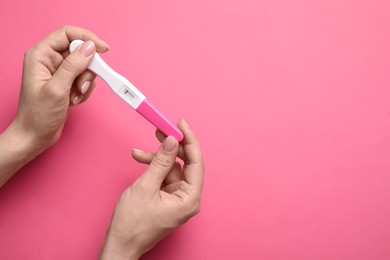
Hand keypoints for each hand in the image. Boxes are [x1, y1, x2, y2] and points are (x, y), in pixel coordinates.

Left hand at [11, 25, 108, 149]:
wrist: (36, 136)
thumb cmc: (38, 115)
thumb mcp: (57, 89)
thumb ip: (73, 66)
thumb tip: (90, 48)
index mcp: (40, 55)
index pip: (67, 34)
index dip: (87, 38)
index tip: (103, 49)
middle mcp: (49, 60)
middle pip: (79, 51)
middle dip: (87, 69)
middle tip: (82, 85)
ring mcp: (59, 72)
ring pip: (85, 66)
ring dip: (85, 83)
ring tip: (74, 96)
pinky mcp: (67, 82)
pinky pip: (85, 79)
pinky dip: (84, 90)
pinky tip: (74, 100)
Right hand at [99, 119, 204, 259]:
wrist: (120, 244)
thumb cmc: (132, 224)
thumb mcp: (146, 186)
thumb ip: (160, 162)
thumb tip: (172, 141)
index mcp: (189, 198)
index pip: (196, 162)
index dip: (189, 141)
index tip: (180, 124)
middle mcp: (187, 198)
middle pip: (185, 163)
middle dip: (171, 147)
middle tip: (160, 130)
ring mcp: (177, 198)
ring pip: (171, 168)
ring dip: (156, 158)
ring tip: (138, 151)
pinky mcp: (167, 198)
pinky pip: (164, 176)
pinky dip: (153, 168)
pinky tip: (139, 160)